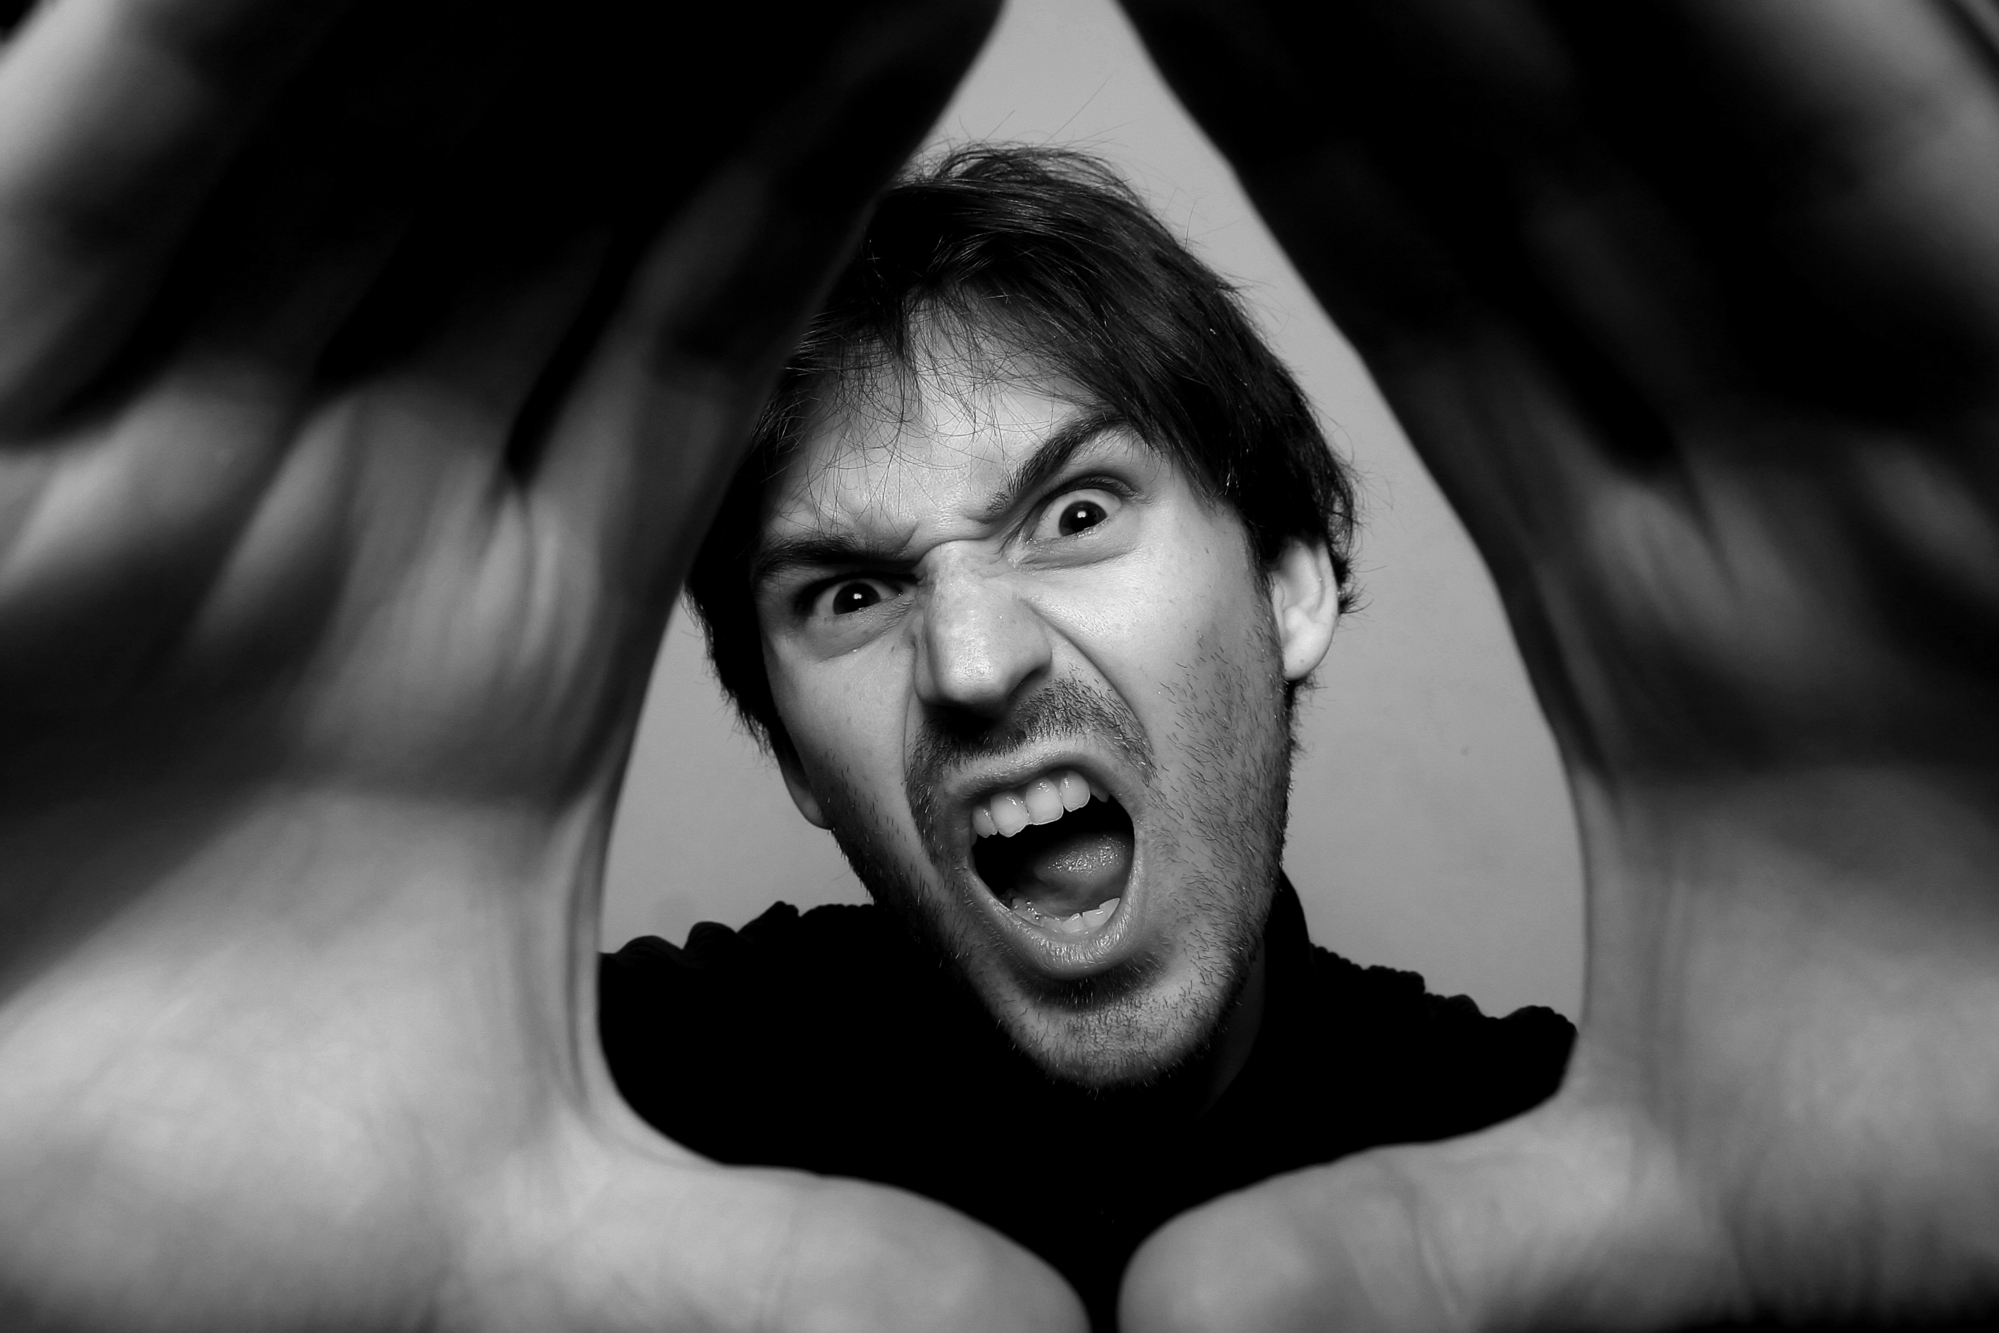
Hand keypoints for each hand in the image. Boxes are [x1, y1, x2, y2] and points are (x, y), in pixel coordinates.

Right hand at [0, 2, 1083, 1328]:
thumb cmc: (122, 1183)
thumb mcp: (484, 1240)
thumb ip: (760, 1277)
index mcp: (500, 604)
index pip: (709, 305)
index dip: (835, 137)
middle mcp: (349, 468)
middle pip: (577, 151)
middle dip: (710, 3)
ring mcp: (157, 417)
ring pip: (372, 117)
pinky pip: (108, 169)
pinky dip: (213, 44)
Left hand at [1116, 2, 1998, 1327]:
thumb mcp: (1716, 1216)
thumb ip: (1437, 1251)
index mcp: (1678, 593)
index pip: (1434, 297)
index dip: (1294, 137)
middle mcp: (1801, 448)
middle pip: (1535, 144)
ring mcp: (1957, 396)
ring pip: (1702, 104)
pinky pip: (1897, 153)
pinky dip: (1785, 36)